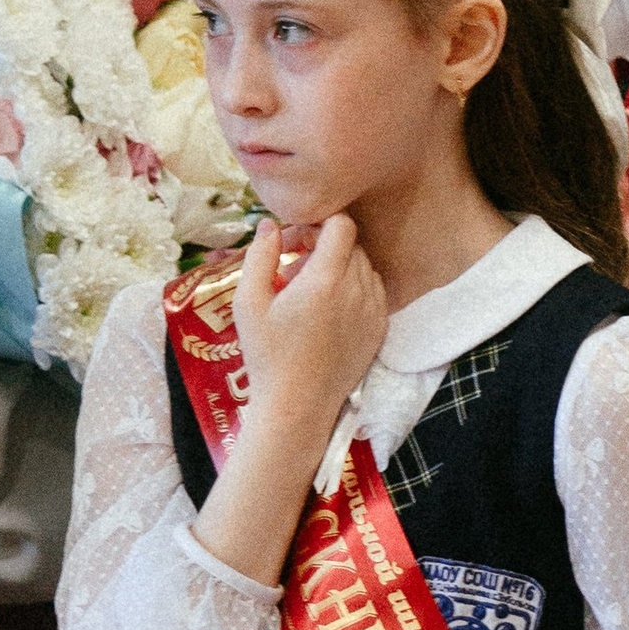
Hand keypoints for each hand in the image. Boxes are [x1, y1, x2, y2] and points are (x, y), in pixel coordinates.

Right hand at [234, 215, 387, 444]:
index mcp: (325, 280)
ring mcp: (373, 311)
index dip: (319, 224)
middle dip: (323, 247)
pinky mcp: (380, 329)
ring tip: (308, 293)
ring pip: (364, 268)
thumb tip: (271, 224)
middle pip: (351, 246)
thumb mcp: (249, 302)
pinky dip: (354, 289)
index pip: (342, 225)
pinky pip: (374, 292)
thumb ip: (260, 256)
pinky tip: (328, 310)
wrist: (298, 405)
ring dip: (339, 268)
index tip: (297, 241)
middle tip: (292, 270)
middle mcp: (357, 291)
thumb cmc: (267, 355)